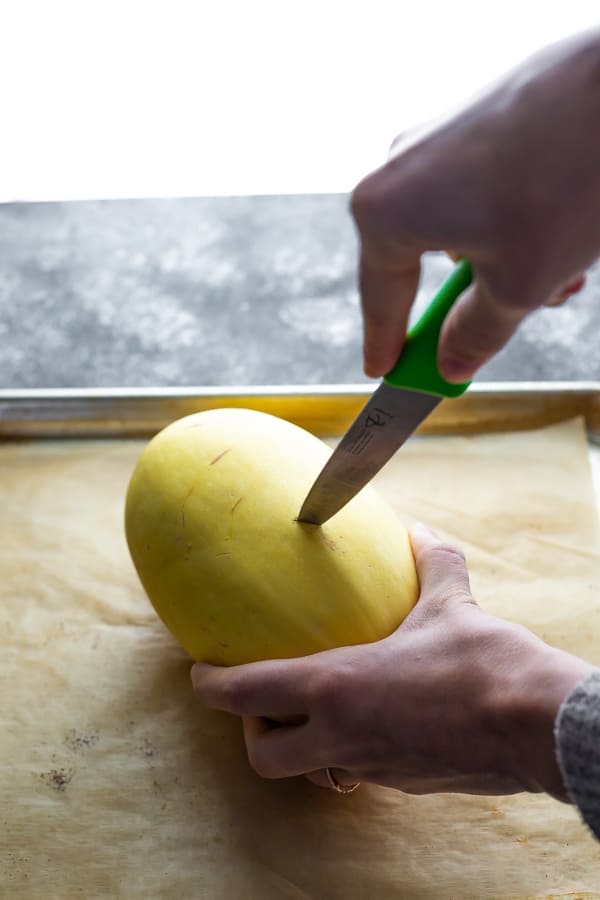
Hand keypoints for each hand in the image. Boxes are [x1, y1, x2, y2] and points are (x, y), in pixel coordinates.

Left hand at [192, 525, 592, 798]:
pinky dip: (351, 751)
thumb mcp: (450, 603)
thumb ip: (430, 562)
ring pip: (313, 770)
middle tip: (263, 701)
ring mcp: (373, 767)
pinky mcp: (404, 784)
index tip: (199, 673)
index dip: (211, 685)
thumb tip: (419, 531)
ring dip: (304, 746)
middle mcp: (343, 736)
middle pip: (265, 756)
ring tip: (320, 711)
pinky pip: (358, 771)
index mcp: (336, 687)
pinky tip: (379, 720)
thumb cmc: (484, 663)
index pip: (246, 693)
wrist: (536, 726)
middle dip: (252, 733)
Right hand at [351, 28, 599, 381]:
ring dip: (503, 262)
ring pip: (460, 227)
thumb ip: (474, 335)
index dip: (385, 343)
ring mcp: (437, 137)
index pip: (378, 298)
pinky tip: (558, 235)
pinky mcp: (475, 119)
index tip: (384, 370)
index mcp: (386, 211)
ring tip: (557, 277)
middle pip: (422, 261)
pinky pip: (478, 191)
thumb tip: (452, 361)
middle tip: (489, 334)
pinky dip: (511, 224)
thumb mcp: (517, 286)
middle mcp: (399, 167)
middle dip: (469, 301)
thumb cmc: (562, 179)